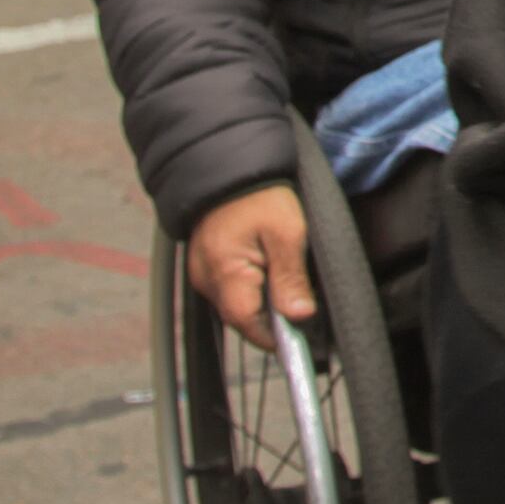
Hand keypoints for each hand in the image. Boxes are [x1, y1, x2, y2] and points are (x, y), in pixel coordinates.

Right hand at [184, 183, 315, 354]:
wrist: (231, 166)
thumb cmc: (260, 194)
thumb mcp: (287, 232)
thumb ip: (291, 278)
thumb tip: (300, 316)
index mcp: (225, 273)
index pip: (248, 324)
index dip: (276, 336)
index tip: (302, 338)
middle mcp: (206, 280)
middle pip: (242, 318)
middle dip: (272, 320)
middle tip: (302, 308)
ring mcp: (202, 273)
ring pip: (236, 305)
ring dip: (262, 303)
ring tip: (287, 285)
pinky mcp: (206, 265)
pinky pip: (230, 289)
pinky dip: (251, 288)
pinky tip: (269, 273)